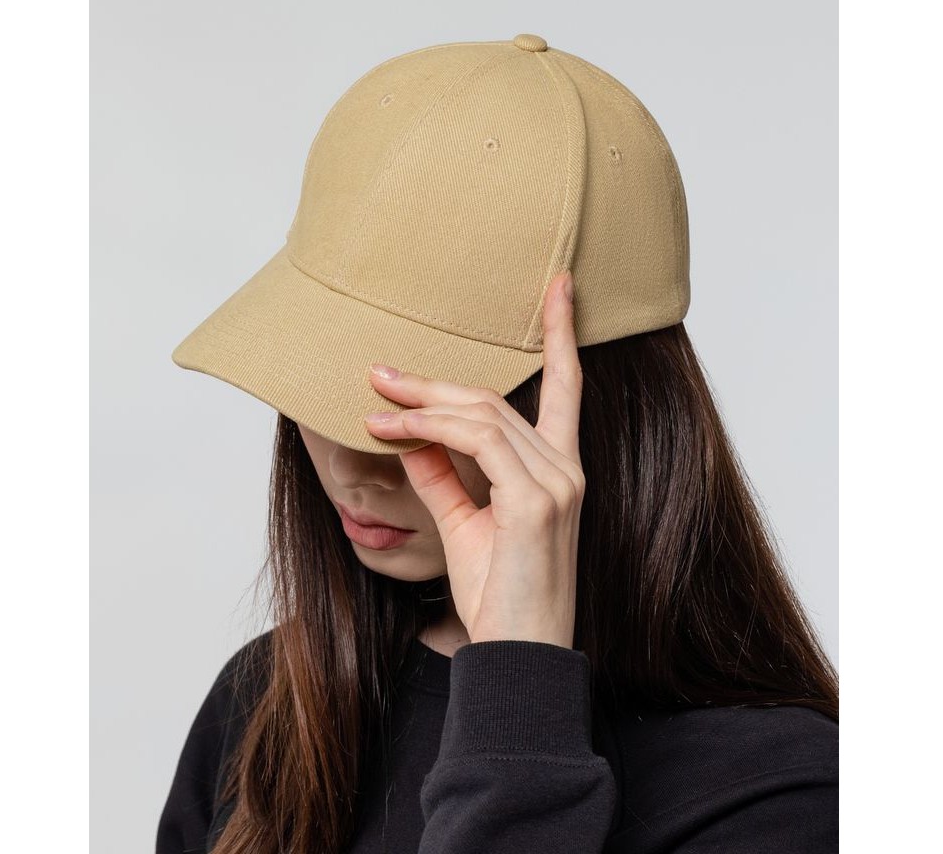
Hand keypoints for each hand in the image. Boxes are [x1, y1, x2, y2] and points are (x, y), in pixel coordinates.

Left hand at [362, 270, 584, 649]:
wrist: (516, 656)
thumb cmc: (499, 593)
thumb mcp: (463, 523)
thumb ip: (443, 474)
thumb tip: (411, 435)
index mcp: (559, 467)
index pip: (567, 385)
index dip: (562, 332)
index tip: (559, 285)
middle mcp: (566, 467)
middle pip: (495, 397)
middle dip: (434, 379)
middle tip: (381, 371)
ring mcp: (556, 482)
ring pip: (482, 412)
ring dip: (421, 402)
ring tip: (375, 400)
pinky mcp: (537, 500)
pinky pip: (476, 441)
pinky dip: (429, 428)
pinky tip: (392, 429)